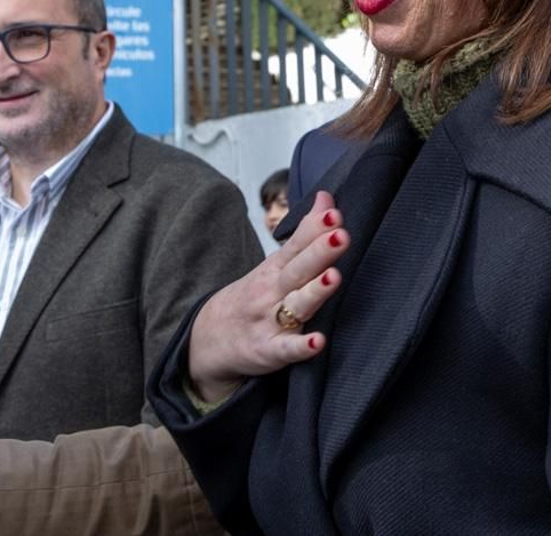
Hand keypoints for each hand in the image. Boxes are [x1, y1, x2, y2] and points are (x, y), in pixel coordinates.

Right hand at [187, 191, 348, 402]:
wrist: (209, 339)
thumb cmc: (253, 297)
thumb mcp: (275, 264)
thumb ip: (305, 233)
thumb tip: (326, 198)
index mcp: (275, 269)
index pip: (296, 244)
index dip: (315, 229)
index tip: (333, 213)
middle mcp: (272, 291)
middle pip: (298, 269)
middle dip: (319, 252)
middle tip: (340, 235)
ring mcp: (269, 321)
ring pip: (296, 305)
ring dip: (314, 292)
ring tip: (334, 277)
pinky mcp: (269, 351)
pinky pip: (286, 349)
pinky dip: (301, 347)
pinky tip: (318, 342)